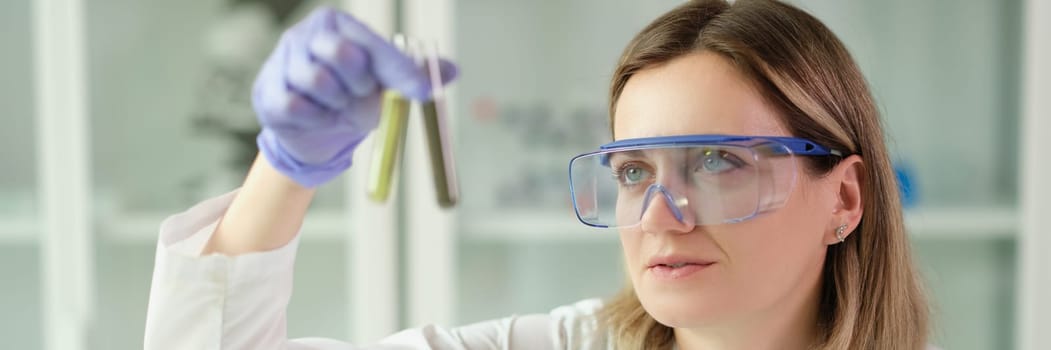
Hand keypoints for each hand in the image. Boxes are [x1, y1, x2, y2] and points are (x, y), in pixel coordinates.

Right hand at [253, 6, 456, 186]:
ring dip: (336, 104)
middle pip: (342, 55)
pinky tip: (316, 115)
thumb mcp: (386, 85)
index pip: (372, 44)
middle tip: (359, 93)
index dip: (400, 70)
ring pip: (318, 83)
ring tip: (336, 105)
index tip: (422, 92)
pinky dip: (314, 117)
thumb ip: (416, 76)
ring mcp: (282, 61)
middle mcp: (306, 35)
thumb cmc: (352, 97)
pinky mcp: (268, 92)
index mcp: (338, 25)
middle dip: (360, 84)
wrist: (316, 132)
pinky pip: (297, 106)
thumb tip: (452, 71)